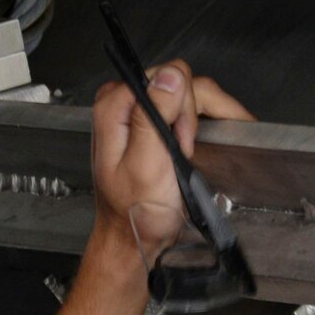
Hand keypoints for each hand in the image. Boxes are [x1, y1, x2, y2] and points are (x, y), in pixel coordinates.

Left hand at [91, 61, 255, 258]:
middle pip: (178, 82)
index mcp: (114, 107)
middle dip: (192, 117)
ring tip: (189, 153)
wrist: (134, 237)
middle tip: (185, 151)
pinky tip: (200, 142)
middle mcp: (123, 103)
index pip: (167, 77)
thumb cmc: (136, 212)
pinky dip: (200, 123)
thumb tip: (170, 77)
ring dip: (198, 122)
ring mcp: (138, 112)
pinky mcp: (151, 122)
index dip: (183, 109)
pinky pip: (183, 107)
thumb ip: (154, 117)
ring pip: (186, 93)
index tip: (181, 142)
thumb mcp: (146, 165)